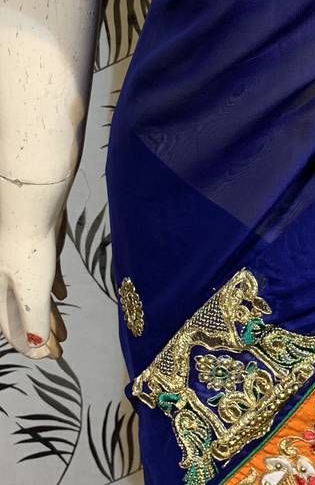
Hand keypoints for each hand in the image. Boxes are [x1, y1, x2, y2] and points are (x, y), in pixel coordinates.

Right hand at [0, 178, 68, 359]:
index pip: (12, 327)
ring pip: (36, 295)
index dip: (29, 344)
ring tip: (64, 333)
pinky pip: (44, 275)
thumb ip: (33, 320)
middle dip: (42, 333)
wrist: (35, 201)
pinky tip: (63, 296)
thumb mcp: (31, 290)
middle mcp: (7, 279)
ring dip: (50, 314)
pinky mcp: (39, 247)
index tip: (47, 357)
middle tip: (59, 351)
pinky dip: (53, 288)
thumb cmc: (28, 247)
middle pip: (24, 313)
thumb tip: (37, 345)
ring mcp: (24, 262)